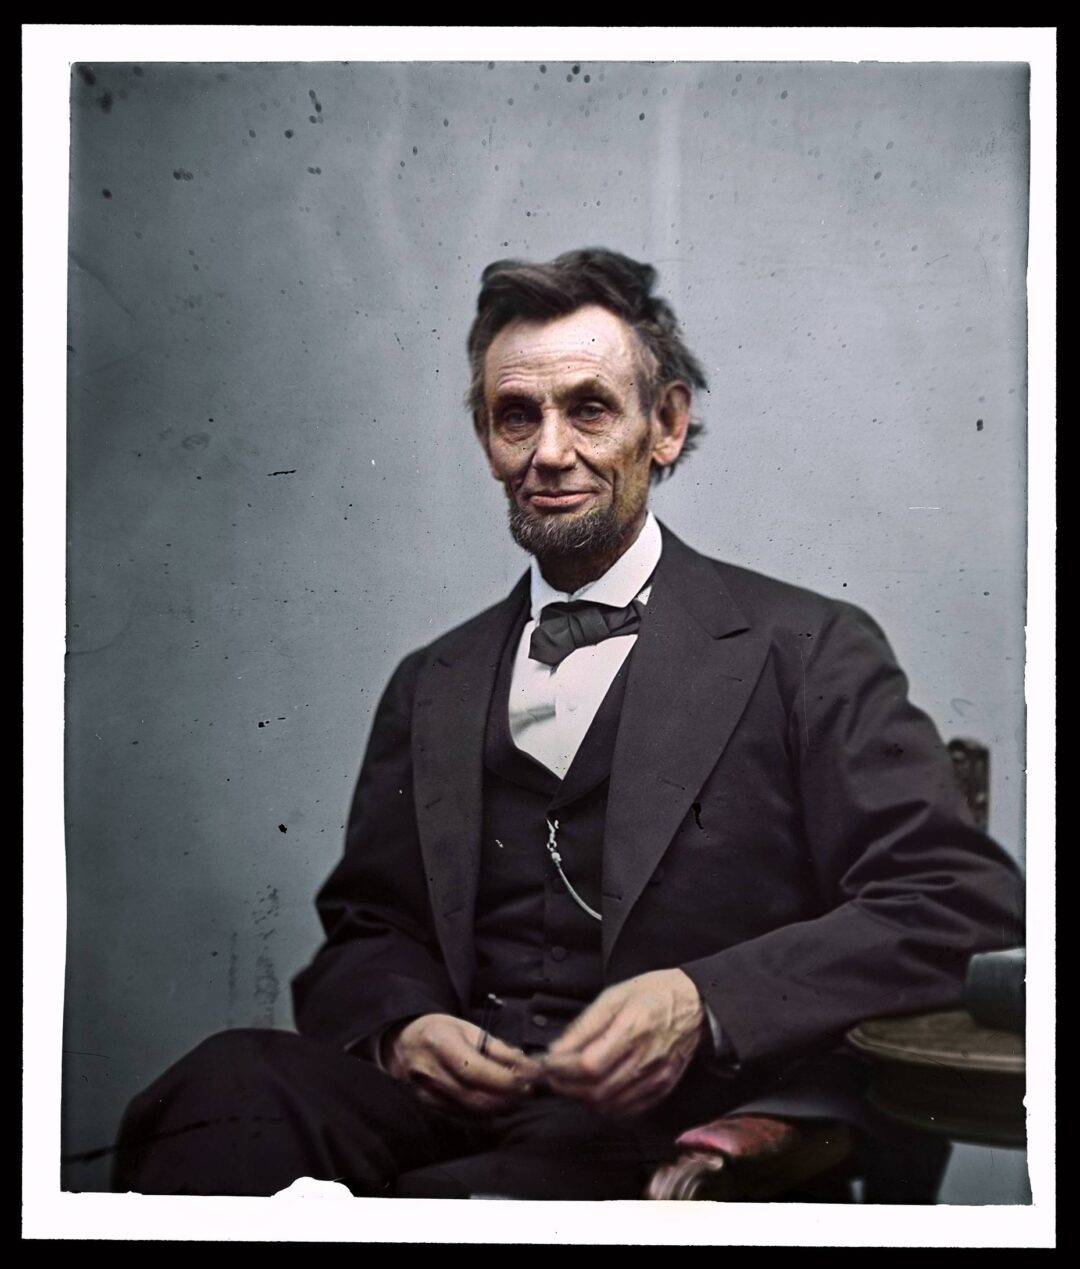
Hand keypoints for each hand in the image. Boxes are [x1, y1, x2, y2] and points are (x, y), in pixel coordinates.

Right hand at [384, 1013, 543, 1114]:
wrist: (402, 1044)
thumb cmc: (438, 1031)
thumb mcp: (466, 1027)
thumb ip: (495, 1047)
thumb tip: (524, 1065)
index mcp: (440, 1044)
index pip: (477, 1070)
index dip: (506, 1078)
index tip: (530, 1075)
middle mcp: (431, 1073)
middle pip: (476, 1097)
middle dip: (509, 1096)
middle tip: (528, 1087)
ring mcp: (428, 1094)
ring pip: (472, 1111)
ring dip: (501, 1106)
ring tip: (517, 1094)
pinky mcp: (431, 1108)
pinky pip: (464, 1117)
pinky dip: (487, 1113)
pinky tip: (499, 1102)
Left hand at [539, 969, 704, 1117]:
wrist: (694, 1004)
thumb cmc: (653, 994)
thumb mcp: (614, 996)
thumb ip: (584, 1025)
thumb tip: (557, 1049)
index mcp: (632, 1028)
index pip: (589, 1065)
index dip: (562, 1069)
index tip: (546, 1063)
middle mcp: (646, 1058)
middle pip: (597, 1090)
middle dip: (566, 1086)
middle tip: (552, 1075)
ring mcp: (657, 1077)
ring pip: (611, 1105)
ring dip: (583, 1099)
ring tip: (570, 1083)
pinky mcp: (663, 1088)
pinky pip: (629, 1110)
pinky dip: (606, 1107)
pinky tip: (595, 1092)